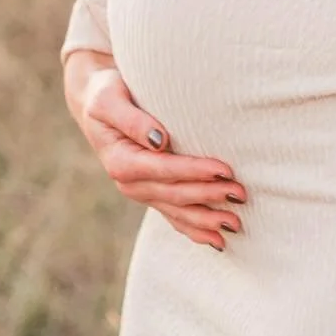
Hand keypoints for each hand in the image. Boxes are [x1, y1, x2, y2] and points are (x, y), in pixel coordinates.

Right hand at [63, 53, 246, 249]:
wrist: (96, 104)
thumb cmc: (106, 94)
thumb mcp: (110, 100)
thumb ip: (132, 120)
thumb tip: (159, 139)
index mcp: (121, 162)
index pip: (165, 170)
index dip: (195, 171)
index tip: (224, 170)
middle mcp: (129, 184)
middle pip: (175, 194)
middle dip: (209, 195)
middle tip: (240, 193)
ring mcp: (140, 192)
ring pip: (177, 211)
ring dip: (206, 219)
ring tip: (235, 223)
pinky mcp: (150, 193)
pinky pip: (173, 216)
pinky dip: (195, 229)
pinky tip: (217, 240)